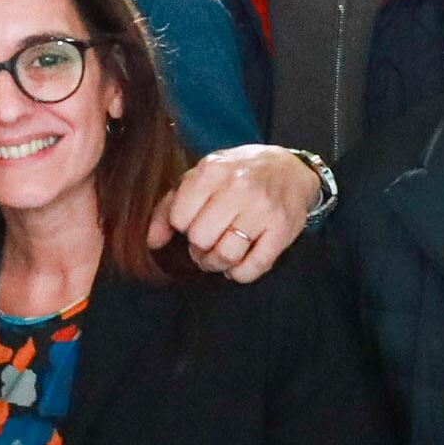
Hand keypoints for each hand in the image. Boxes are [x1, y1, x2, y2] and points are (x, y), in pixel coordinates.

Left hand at [154, 140, 319, 280]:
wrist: (291, 170)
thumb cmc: (238, 175)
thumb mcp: (202, 177)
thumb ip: (170, 206)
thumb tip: (152, 242)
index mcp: (213, 171)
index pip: (180, 217)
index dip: (183, 227)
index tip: (194, 223)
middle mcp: (239, 187)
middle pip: (201, 239)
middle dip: (199, 248)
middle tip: (208, 242)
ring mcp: (262, 210)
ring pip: (225, 255)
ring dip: (217, 264)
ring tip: (220, 255)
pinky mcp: (281, 231)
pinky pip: (252, 267)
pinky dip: (240, 274)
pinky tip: (238, 265)